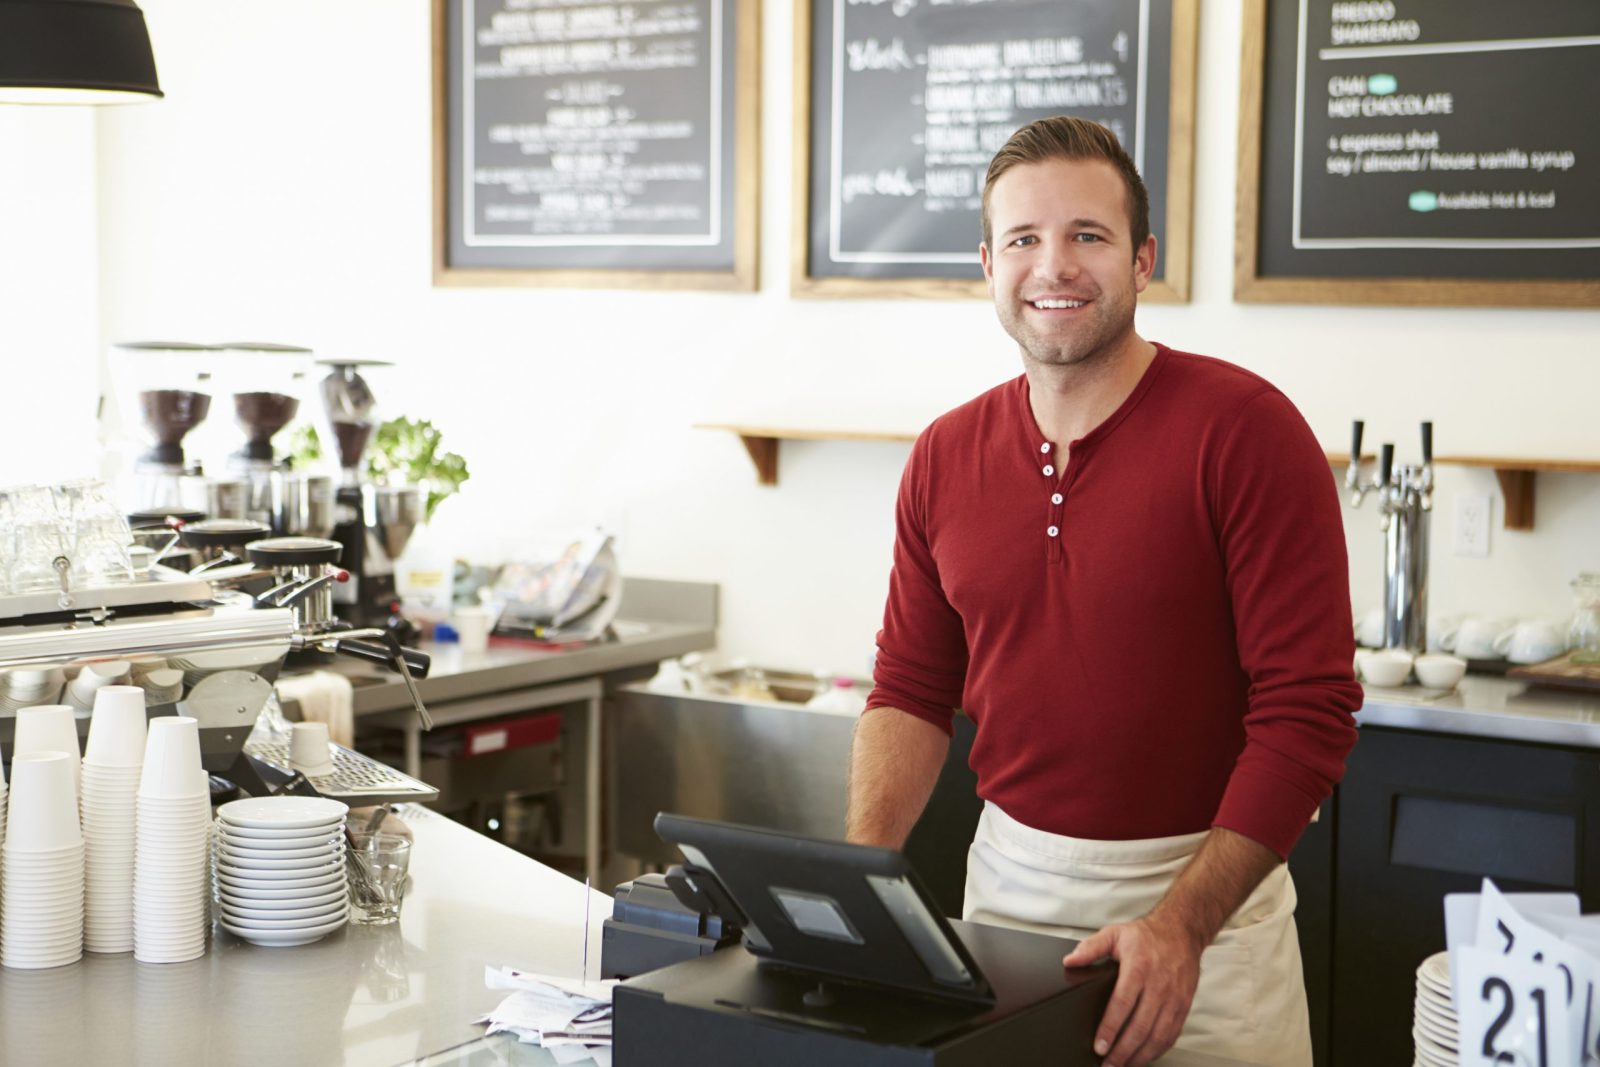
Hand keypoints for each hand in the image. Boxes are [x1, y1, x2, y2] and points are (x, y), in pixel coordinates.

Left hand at [1062, 914, 1202, 1066]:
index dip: (1110, 1027)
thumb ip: (1090, 948)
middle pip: (1140, 1026)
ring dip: (1139, 1056)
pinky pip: (1172, 1034)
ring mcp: (1174, 997)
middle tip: (1107, 1064)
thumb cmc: (1146, 936)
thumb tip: (1070, 961)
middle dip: (1122, 1050)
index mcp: (1139, 967)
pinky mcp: (1184, 1006)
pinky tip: (1144, 1057)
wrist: (1181, 932)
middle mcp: (1159, 984)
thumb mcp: (1114, 934)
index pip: (1122, 1003)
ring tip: (1123, 1065)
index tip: (1099, 1046)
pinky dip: (1157, 1050)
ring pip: (1157, 1035)